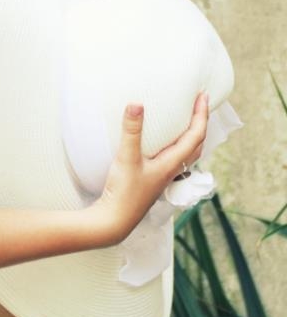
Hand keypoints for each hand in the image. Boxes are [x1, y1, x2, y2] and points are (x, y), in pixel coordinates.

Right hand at [95, 91, 208, 244]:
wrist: (115, 221)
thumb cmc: (124, 192)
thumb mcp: (126, 157)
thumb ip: (132, 130)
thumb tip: (136, 103)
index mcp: (172, 164)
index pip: (195, 135)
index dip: (201, 114)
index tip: (203, 96)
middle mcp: (173, 171)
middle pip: (197, 145)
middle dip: (201, 123)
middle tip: (199, 105)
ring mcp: (164, 177)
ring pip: (188, 154)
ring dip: (192, 136)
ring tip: (188, 121)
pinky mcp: (154, 181)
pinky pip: (175, 159)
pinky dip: (178, 146)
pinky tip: (165, 144)